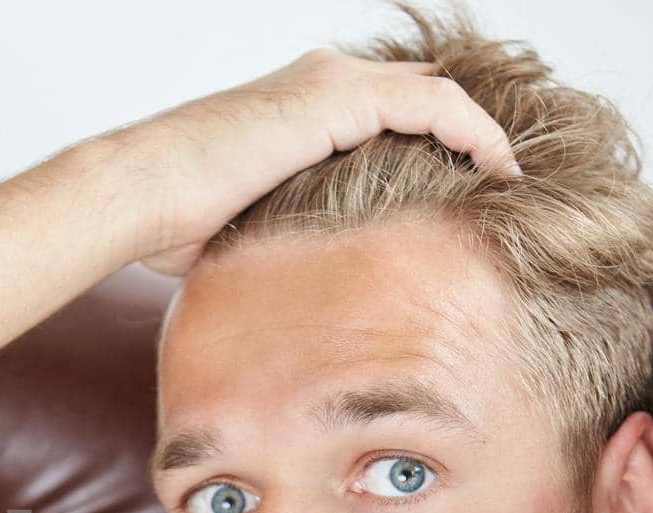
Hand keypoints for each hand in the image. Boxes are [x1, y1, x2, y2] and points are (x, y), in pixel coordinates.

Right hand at [93, 47, 522, 276]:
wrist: (140, 195)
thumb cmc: (172, 221)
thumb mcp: (247, 226)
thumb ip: (288, 233)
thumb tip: (307, 291)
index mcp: (299, 107)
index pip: (388, 109)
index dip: (435, 143)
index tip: (468, 190)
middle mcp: (321, 82)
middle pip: (422, 92)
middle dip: (468, 132)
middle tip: (505, 181)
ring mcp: (330, 83)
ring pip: (438, 93)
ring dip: (482, 134)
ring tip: (512, 180)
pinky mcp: (338, 98)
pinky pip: (434, 105)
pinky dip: (474, 134)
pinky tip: (498, 172)